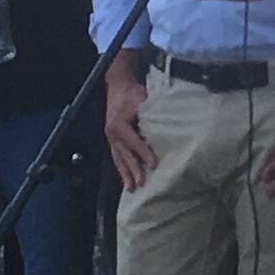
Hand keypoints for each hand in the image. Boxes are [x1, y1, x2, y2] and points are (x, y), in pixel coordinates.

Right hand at [104, 70, 156, 190]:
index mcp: (118, 125)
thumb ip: (149, 113)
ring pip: (119, 159)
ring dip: (125, 174)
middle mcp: (112, 134)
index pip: (134, 142)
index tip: (154, 164)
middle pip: (125, 155)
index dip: (144, 153)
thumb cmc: (131, 92)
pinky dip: (121, 169)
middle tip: (142, 183)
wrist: (118, 86)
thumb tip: (164, 127)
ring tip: (132, 188)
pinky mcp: (113, 140)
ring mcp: (111, 138)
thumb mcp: (141, 99)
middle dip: (134, 170)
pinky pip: (117, 157)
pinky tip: (126, 179)